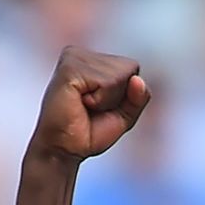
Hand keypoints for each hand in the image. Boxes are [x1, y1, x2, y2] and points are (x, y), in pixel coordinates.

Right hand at [28, 46, 150, 162]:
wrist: (65, 149)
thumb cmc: (90, 131)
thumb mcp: (125, 115)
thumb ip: (138, 97)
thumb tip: (138, 80)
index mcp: (91, 60)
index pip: (132, 67)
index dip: (125, 95)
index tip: (101, 106)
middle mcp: (81, 54)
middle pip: (129, 69)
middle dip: (118, 97)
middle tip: (92, 108)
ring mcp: (73, 58)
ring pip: (120, 75)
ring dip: (107, 100)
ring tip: (85, 106)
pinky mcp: (69, 68)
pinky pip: (106, 82)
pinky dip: (100, 100)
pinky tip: (80, 103)